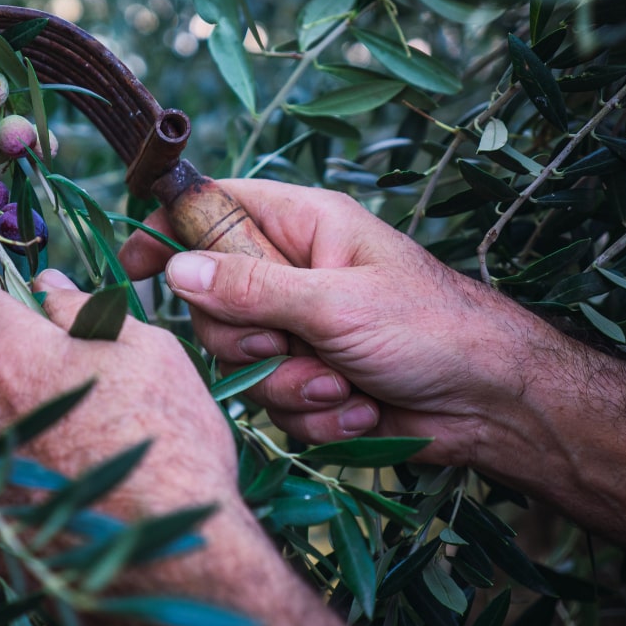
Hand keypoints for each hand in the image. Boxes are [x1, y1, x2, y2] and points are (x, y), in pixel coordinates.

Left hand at [0, 271, 238, 524]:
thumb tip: (48, 286)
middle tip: (71, 385)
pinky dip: (16, 474)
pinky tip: (66, 486)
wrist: (168, 560)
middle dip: (11, 366)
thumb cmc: (168, 443)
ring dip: (15, 423)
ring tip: (78, 446)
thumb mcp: (147, 353)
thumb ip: (85, 311)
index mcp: (10, 355)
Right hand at [119, 178, 555, 464]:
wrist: (490, 404)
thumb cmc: (430, 328)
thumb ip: (253, 287)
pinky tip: (360, 410)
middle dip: (248, 340)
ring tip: (344, 386)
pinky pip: (273, 403)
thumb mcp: (337, 302)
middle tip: (289, 346)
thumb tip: (177, 269)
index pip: (215, 209)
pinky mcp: (308, 381)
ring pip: (240, 362)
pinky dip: (315, 417)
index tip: (135, 264)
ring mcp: (298, 330)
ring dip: (291, 386)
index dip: (171, 230)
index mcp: (302, 227)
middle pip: (212, 301)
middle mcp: (292, 275)